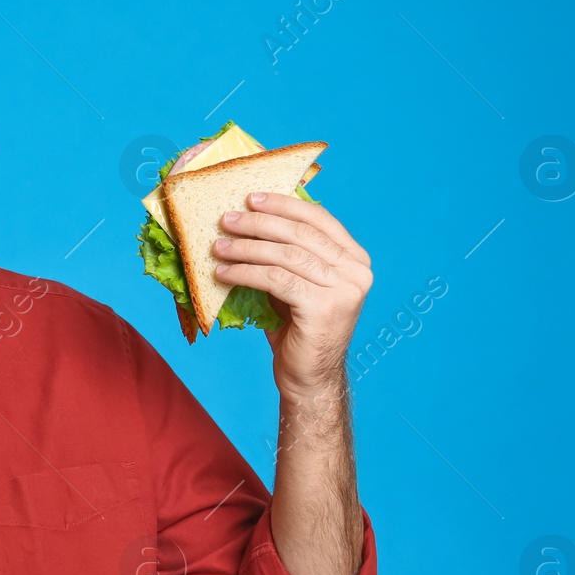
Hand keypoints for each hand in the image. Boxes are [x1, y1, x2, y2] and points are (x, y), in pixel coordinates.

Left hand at [211, 191, 372, 396]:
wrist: (308, 377)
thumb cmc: (298, 329)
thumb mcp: (295, 284)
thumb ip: (287, 255)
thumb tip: (249, 220)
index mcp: (354, 259)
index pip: (319, 219)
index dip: (284, 205)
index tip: (252, 198)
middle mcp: (356, 272)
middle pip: (300, 234)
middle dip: (259, 224)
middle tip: (226, 219)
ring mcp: (344, 290)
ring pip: (286, 255)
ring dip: (246, 248)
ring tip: (218, 246)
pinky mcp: (324, 307)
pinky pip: (276, 280)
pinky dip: (245, 273)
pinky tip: (223, 274)